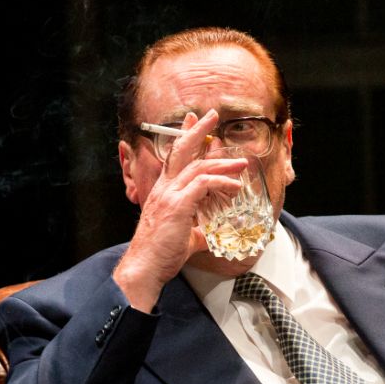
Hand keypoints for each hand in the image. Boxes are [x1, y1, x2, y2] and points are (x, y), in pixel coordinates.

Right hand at [114, 110, 246, 310]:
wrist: (144, 268)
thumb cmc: (159, 255)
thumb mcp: (183, 239)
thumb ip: (196, 232)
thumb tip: (208, 235)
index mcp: (163, 192)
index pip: (174, 157)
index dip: (184, 137)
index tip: (193, 122)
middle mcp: (164, 189)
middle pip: (182, 150)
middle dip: (198, 130)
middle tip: (211, 115)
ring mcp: (170, 196)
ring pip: (197, 167)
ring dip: (222, 162)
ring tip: (241, 162)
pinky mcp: (178, 206)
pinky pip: (204, 185)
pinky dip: (222, 183)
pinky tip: (235, 186)